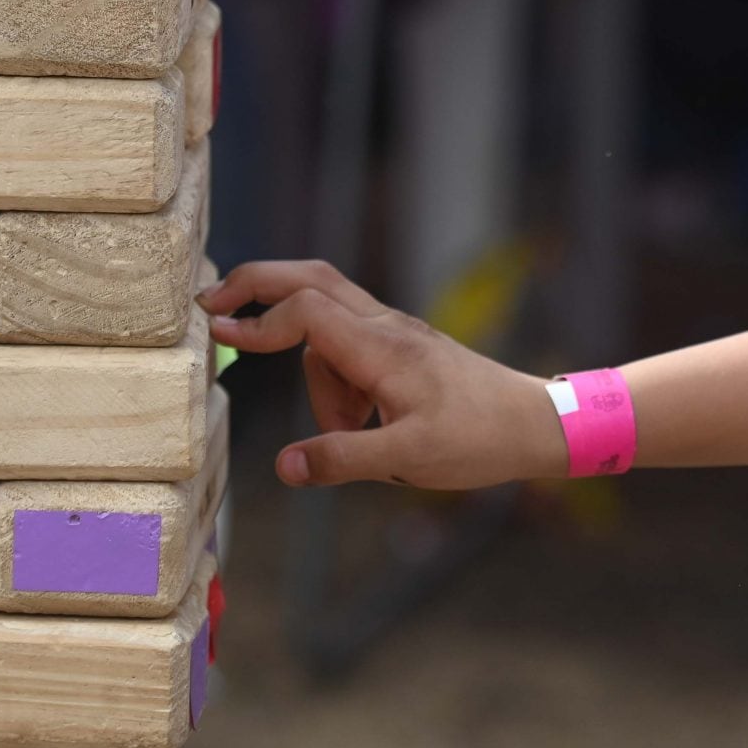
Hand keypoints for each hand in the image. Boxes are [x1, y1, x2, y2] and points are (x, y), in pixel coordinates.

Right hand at [199, 259, 563, 489]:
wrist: (534, 423)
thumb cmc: (479, 438)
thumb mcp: (407, 458)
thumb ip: (342, 459)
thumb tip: (284, 467)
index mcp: (383, 346)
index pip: (306, 312)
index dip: (258, 321)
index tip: (218, 336)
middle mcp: (385, 328)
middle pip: (312, 280)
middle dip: (259, 285)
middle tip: (213, 305)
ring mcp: (394, 336)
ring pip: (326, 330)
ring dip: (316, 378)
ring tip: (353, 433)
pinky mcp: (401, 351)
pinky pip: (347, 351)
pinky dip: (336, 382)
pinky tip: (364, 425)